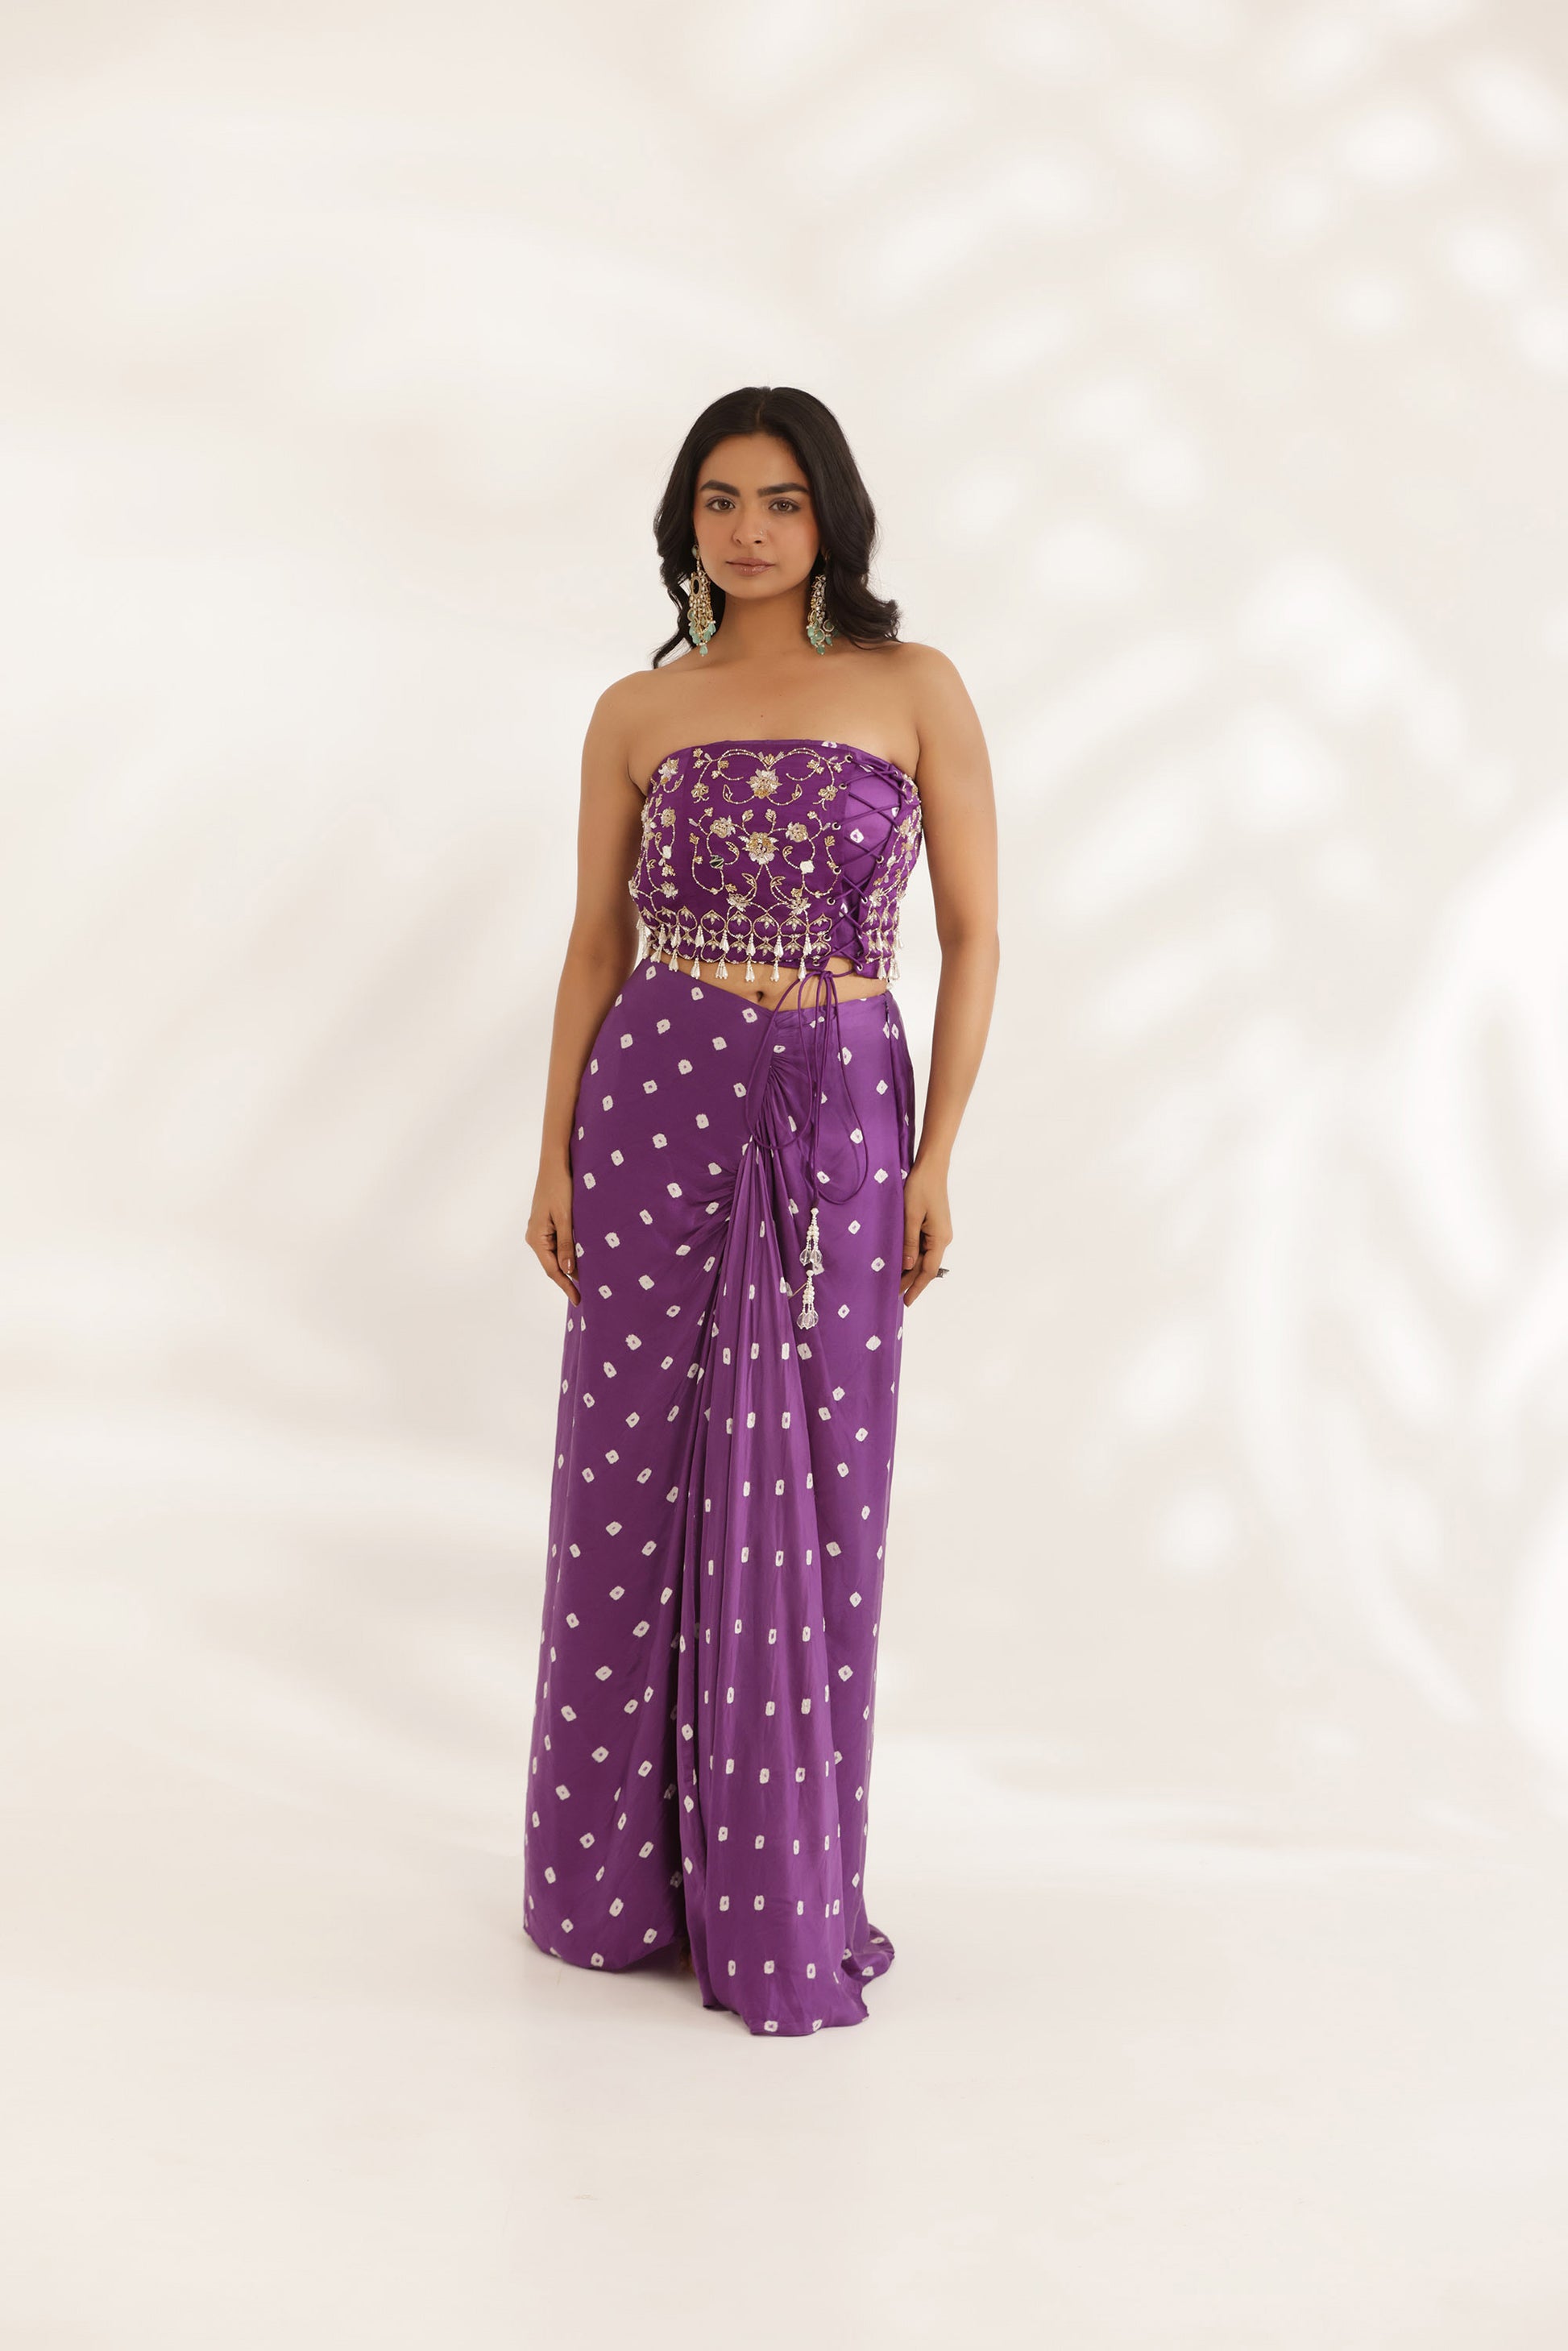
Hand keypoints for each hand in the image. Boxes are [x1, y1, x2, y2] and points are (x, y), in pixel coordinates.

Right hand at [527, 1167, 579, 1305]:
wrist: (555, 1164)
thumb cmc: (560, 1188)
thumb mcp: (566, 1218)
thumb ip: (567, 1245)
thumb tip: (569, 1271)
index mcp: (536, 1238)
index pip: (553, 1270)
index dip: (566, 1286)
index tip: (579, 1299)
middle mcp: (535, 1237)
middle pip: (553, 1265)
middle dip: (568, 1280)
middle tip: (586, 1294)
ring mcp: (540, 1231)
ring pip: (556, 1255)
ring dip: (570, 1267)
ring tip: (587, 1280)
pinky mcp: (547, 1224)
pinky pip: (558, 1245)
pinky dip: (569, 1253)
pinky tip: (580, 1259)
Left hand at [900, 1162, 952, 1307]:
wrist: (931, 1167)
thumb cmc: (920, 1188)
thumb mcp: (910, 1216)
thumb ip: (909, 1242)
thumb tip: (908, 1266)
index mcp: (940, 1238)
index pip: (928, 1270)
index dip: (916, 1287)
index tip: (906, 1301)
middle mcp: (943, 1238)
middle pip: (926, 1266)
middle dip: (911, 1281)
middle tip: (893, 1293)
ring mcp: (939, 1232)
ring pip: (924, 1257)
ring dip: (911, 1269)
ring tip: (895, 1281)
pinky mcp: (934, 1226)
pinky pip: (923, 1246)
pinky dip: (913, 1256)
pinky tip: (902, 1261)